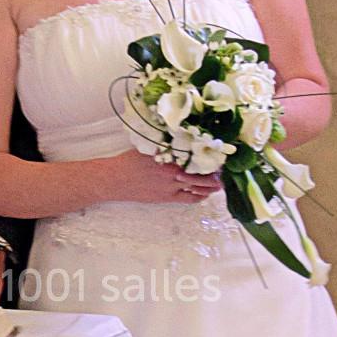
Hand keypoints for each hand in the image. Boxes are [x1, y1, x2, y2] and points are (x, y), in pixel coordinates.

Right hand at [104, 150, 222, 203]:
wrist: (115, 180)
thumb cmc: (129, 161)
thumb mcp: (149, 147)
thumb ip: (167, 145)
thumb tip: (181, 138)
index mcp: (170, 157)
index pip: (197, 155)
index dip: (210, 156)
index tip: (218, 152)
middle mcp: (174, 172)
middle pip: (202, 172)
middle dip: (214, 171)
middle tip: (222, 167)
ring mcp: (171, 187)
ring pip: (198, 186)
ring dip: (211, 184)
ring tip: (219, 182)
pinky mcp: (167, 198)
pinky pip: (189, 198)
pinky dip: (199, 195)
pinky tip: (205, 193)